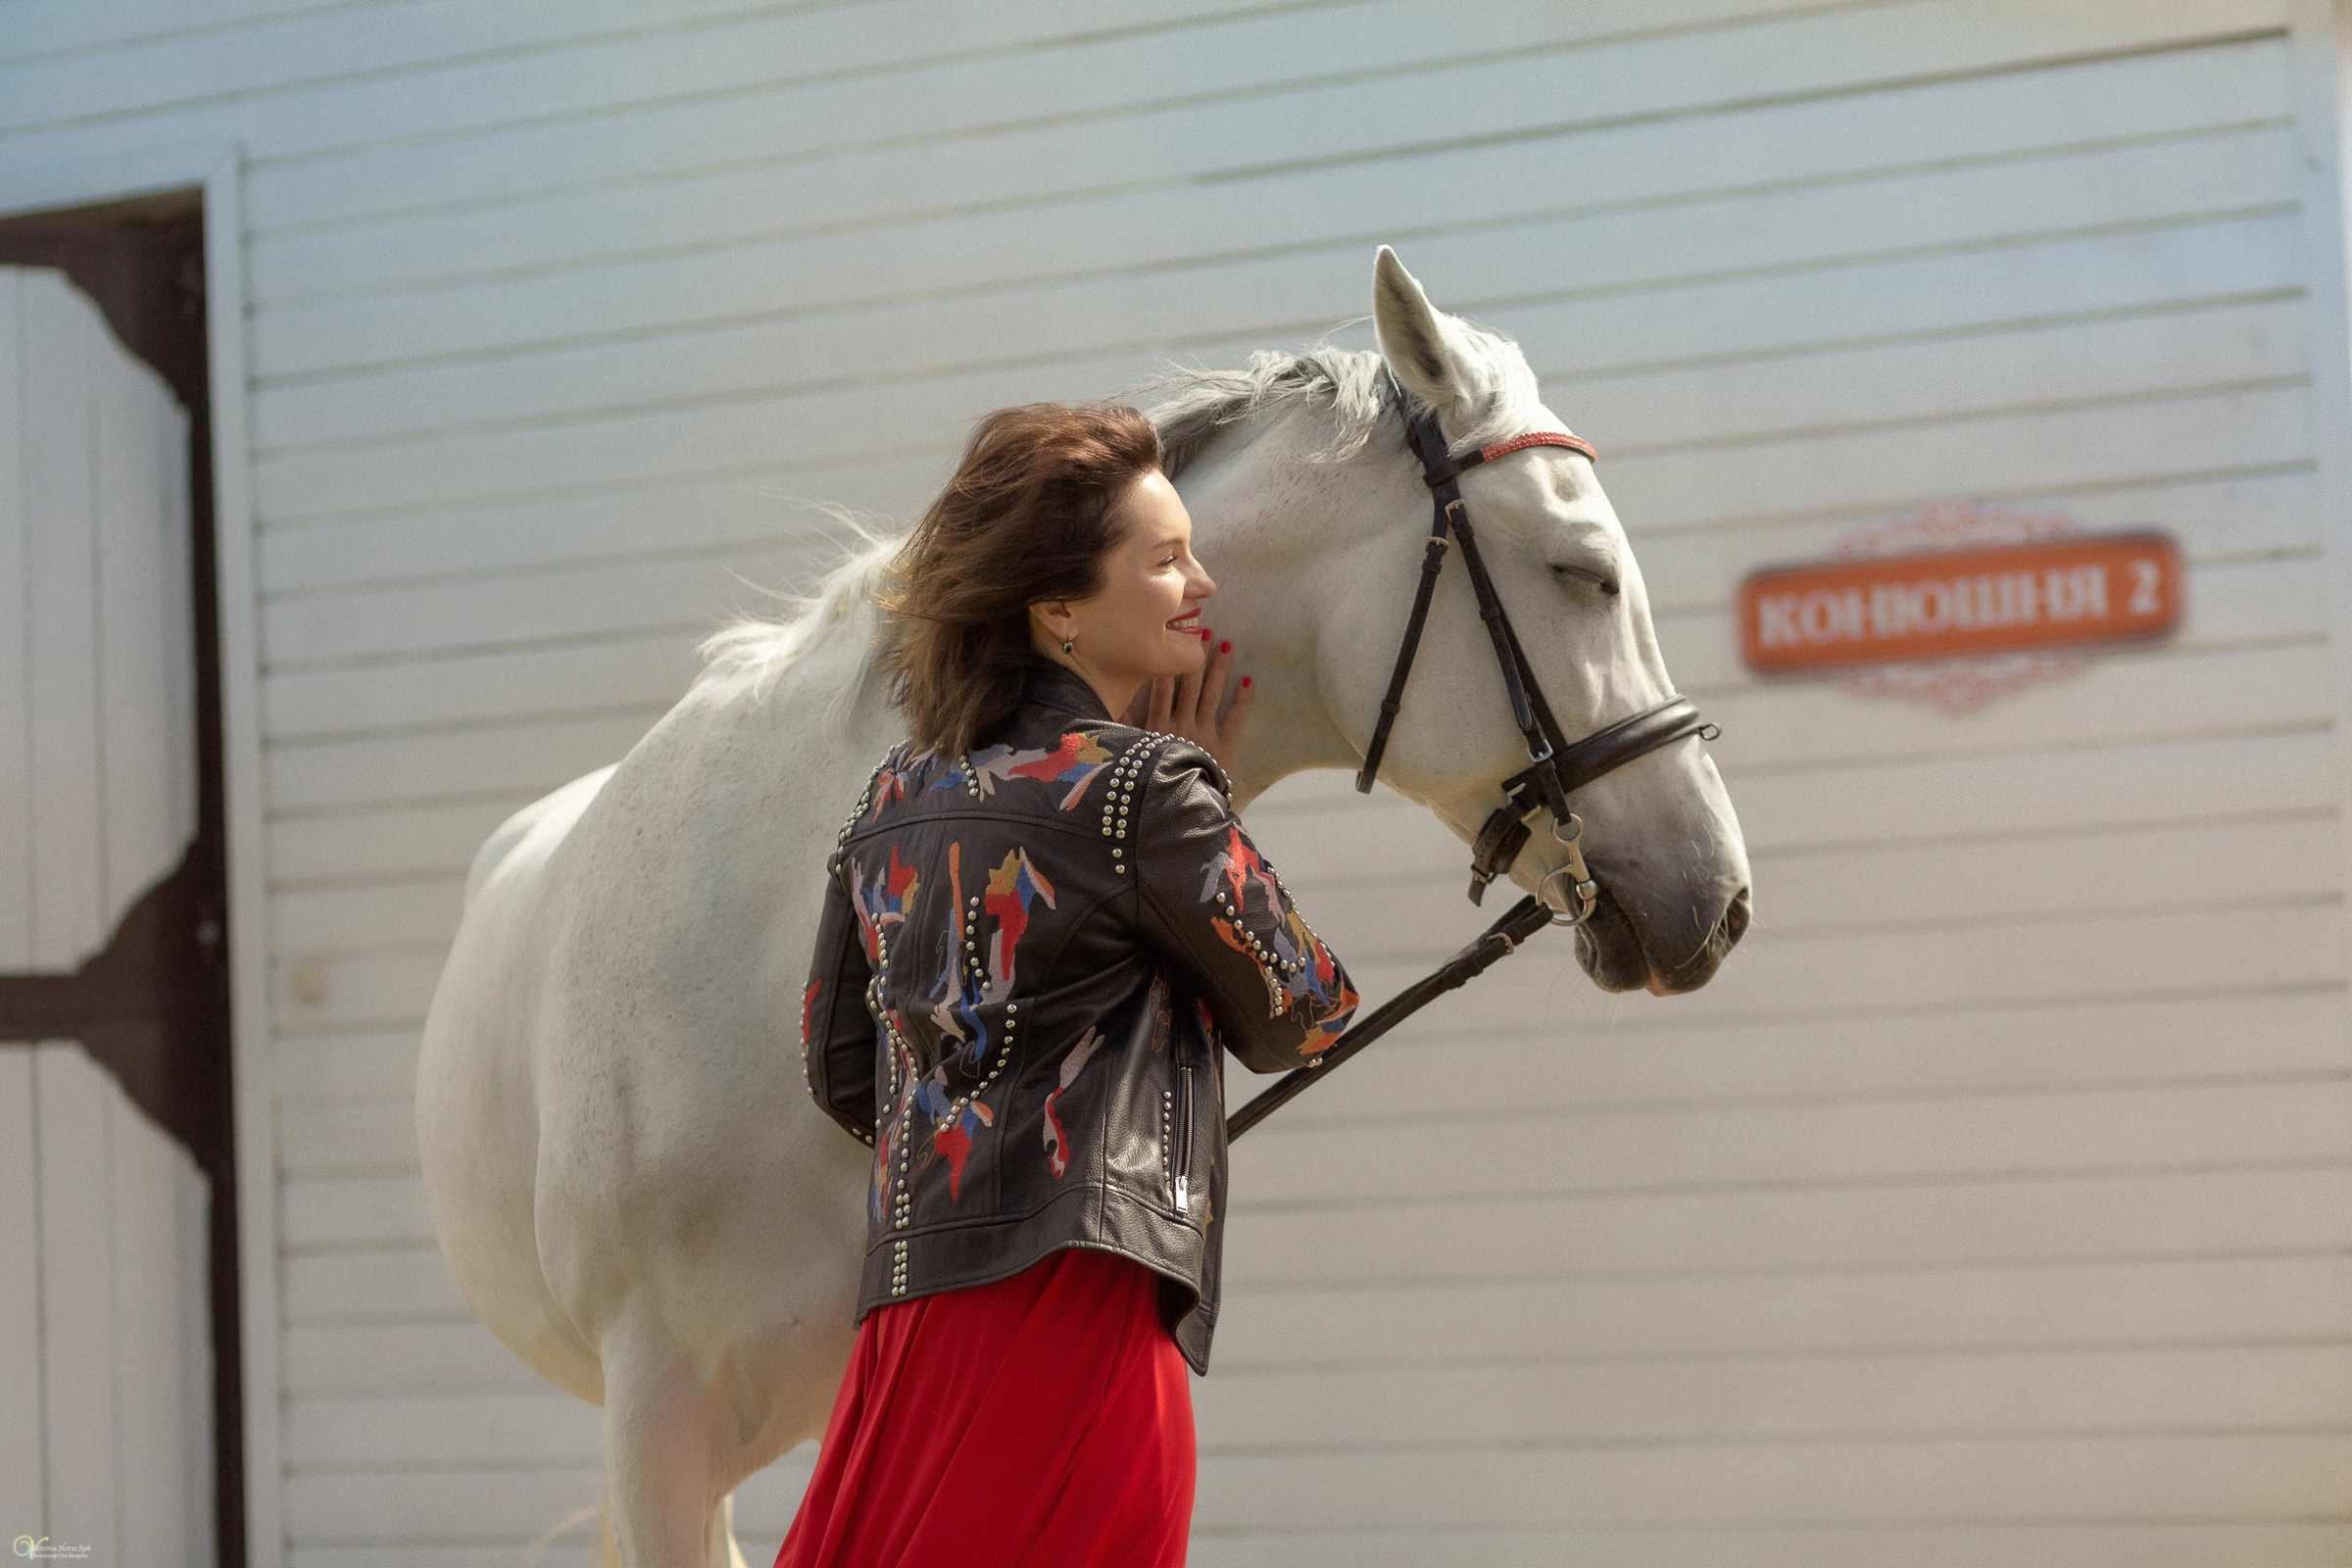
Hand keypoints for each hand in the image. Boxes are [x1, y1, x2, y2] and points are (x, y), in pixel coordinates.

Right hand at [1123, 627, 1254, 770]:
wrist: (1181, 809)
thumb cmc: (1154, 782)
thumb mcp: (1133, 756)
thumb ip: (1123, 729)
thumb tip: (1112, 704)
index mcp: (1158, 727)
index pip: (1162, 688)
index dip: (1167, 662)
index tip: (1172, 638)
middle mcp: (1182, 725)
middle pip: (1189, 684)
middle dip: (1195, 656)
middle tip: (1203, 629)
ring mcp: (1204, 734)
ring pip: (1212, 695)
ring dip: (1219, 669)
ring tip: (1226, 644)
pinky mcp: (1223, 745)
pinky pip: (1235, 718)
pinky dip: (1243, 699)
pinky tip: (1249, 679)